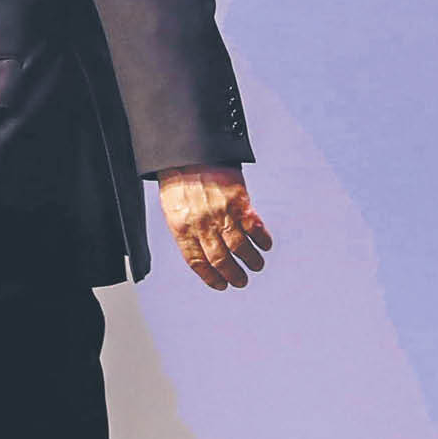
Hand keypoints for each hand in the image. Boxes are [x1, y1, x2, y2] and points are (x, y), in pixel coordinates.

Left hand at [156, 165, 272, 289]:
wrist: (189, 153)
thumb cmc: (178, 181)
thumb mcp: (172, 210)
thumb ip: (186, 231)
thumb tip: (201, 252)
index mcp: (181, 227)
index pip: (197, 262)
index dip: (210, 277)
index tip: (221, 285)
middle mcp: (202, 224)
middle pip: (220, 259)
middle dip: (233, 275)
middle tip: (241, 281)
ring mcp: (221, 213)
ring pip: (240, 247)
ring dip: (251, 261)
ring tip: (255, 266)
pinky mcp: (239, 201)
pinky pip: (254, 228)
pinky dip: (262, 240)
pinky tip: (265, 246)